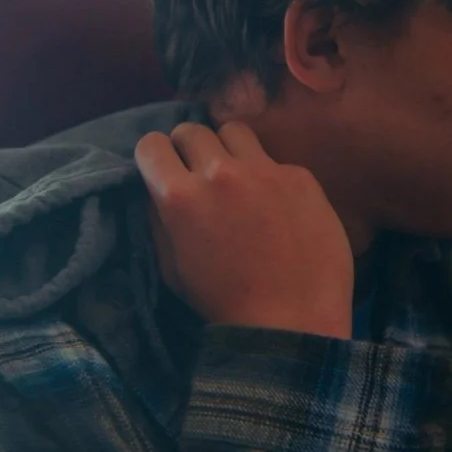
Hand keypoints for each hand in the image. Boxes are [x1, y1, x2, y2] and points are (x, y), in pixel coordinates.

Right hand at [134, 122, 353, 337]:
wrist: (292, 322)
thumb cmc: (224, 304)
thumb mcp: (172, 268)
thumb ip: (159, 220)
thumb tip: (155, 187)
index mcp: (180, 197)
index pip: (151, 143)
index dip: (156, 157)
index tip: (165, 170)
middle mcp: (220, 173)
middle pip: (192, 130)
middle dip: (189, 149)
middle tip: (201, 174)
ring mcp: (265, 170)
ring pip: (235, 131)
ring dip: (229, 149)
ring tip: (239, 178)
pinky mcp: (301, 176)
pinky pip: (275, 160)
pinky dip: (270, 177)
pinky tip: (280, 207)